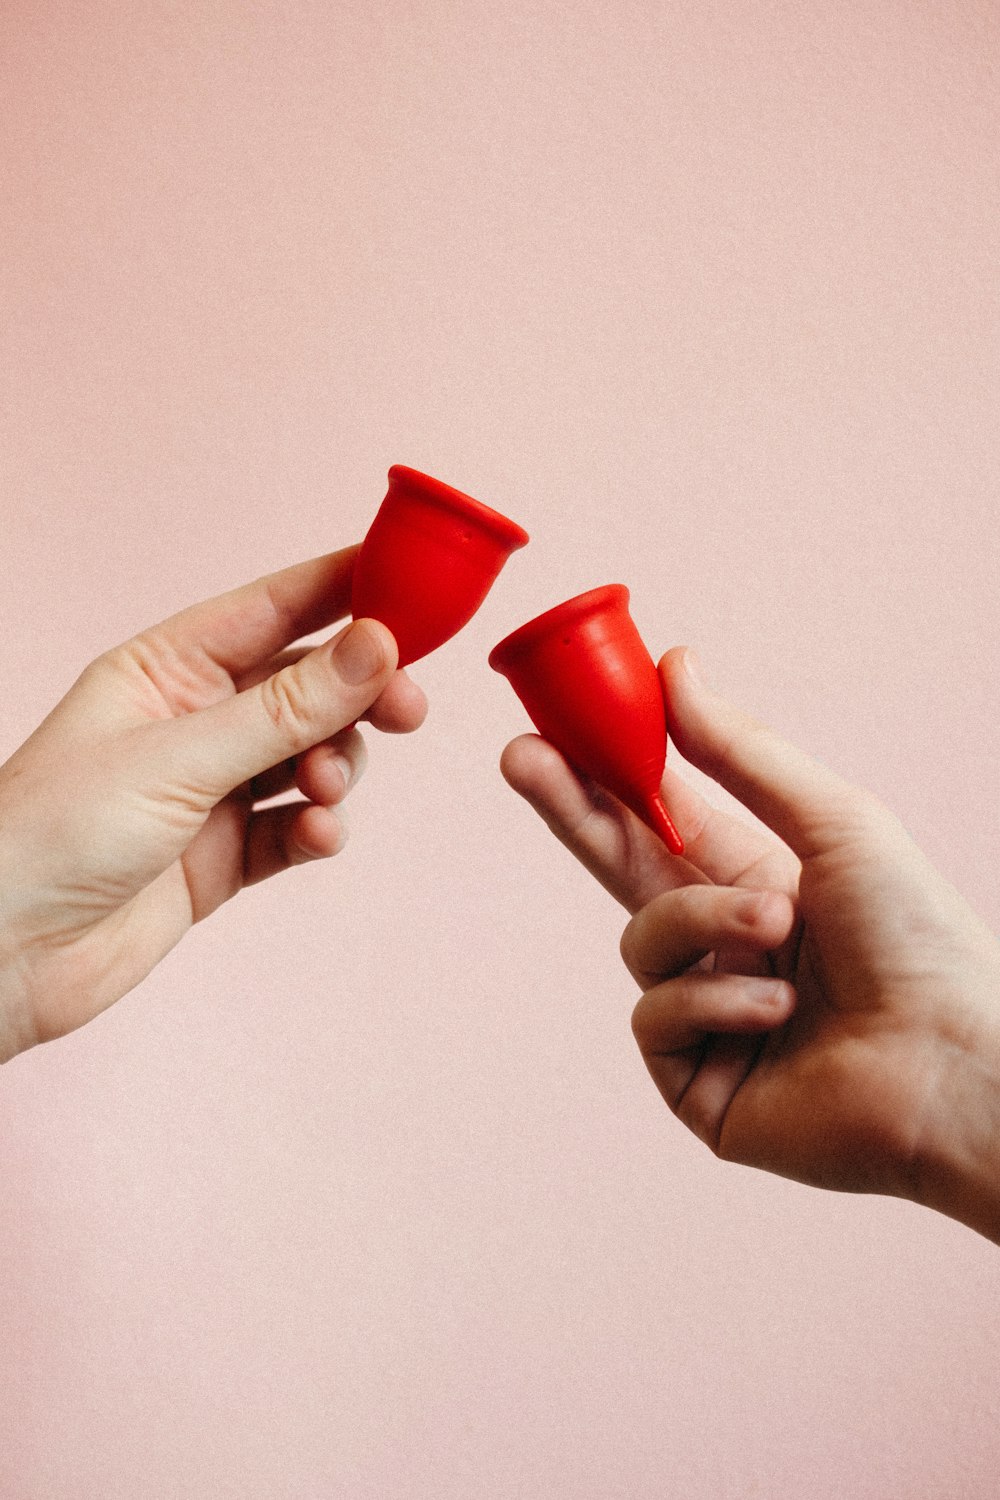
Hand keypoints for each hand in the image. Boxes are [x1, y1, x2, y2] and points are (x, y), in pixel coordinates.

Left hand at [0, 546, 425, 1061]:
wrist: (3, 958)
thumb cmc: (52, 835)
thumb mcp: (180, 759)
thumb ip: (287, 708)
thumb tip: (377, 645)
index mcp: (165, 668)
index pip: (273, 607)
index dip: (346, 588)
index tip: (416, 578)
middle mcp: (194, 720)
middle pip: (307, 684)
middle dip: (361, 693)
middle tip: (406, 708)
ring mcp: (211, 790)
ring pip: (313, 756)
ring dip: (336, 768)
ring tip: (324, 791)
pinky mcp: (225, 856)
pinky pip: (297, 827)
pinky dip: (319, 828)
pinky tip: (316, 835)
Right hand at [501, 647, 999, 1241]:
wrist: (958, 1063)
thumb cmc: (917, 936)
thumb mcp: (830, 819)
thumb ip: (740, 751)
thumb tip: (676, 666)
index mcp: (759, 878)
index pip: (659, 816)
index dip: (604, 771)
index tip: (555, 724)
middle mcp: (726, 944)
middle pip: (621, 867)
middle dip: (572, 811)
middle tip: (521, 758)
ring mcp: (709, 1014)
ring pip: (643, 942)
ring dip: (704, 923)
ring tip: (779, 932)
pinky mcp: (697, 1083)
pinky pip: (656, 1018)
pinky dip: (714, 1002)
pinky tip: (777, 1011)